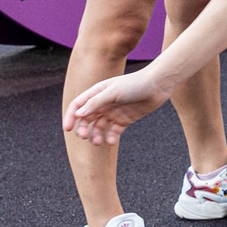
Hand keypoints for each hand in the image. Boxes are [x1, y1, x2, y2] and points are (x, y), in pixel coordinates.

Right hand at [63, 66, 177, 145]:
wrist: (159, 85)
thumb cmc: (136, 84)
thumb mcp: (113, 92)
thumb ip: (96, 103)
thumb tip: (78, 114)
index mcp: (97, 93)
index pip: (78, 106)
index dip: (71, 117)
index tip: (68, 129)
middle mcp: (104, 103)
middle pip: (86, 119)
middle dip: (83, 128)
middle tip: (84, 136)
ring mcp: (114, 112)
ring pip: (99, 127)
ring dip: (95, 135)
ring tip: (98, 142)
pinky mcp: (125, 120)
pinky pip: (113, 132)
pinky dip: (110, 138)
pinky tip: (111, 141)